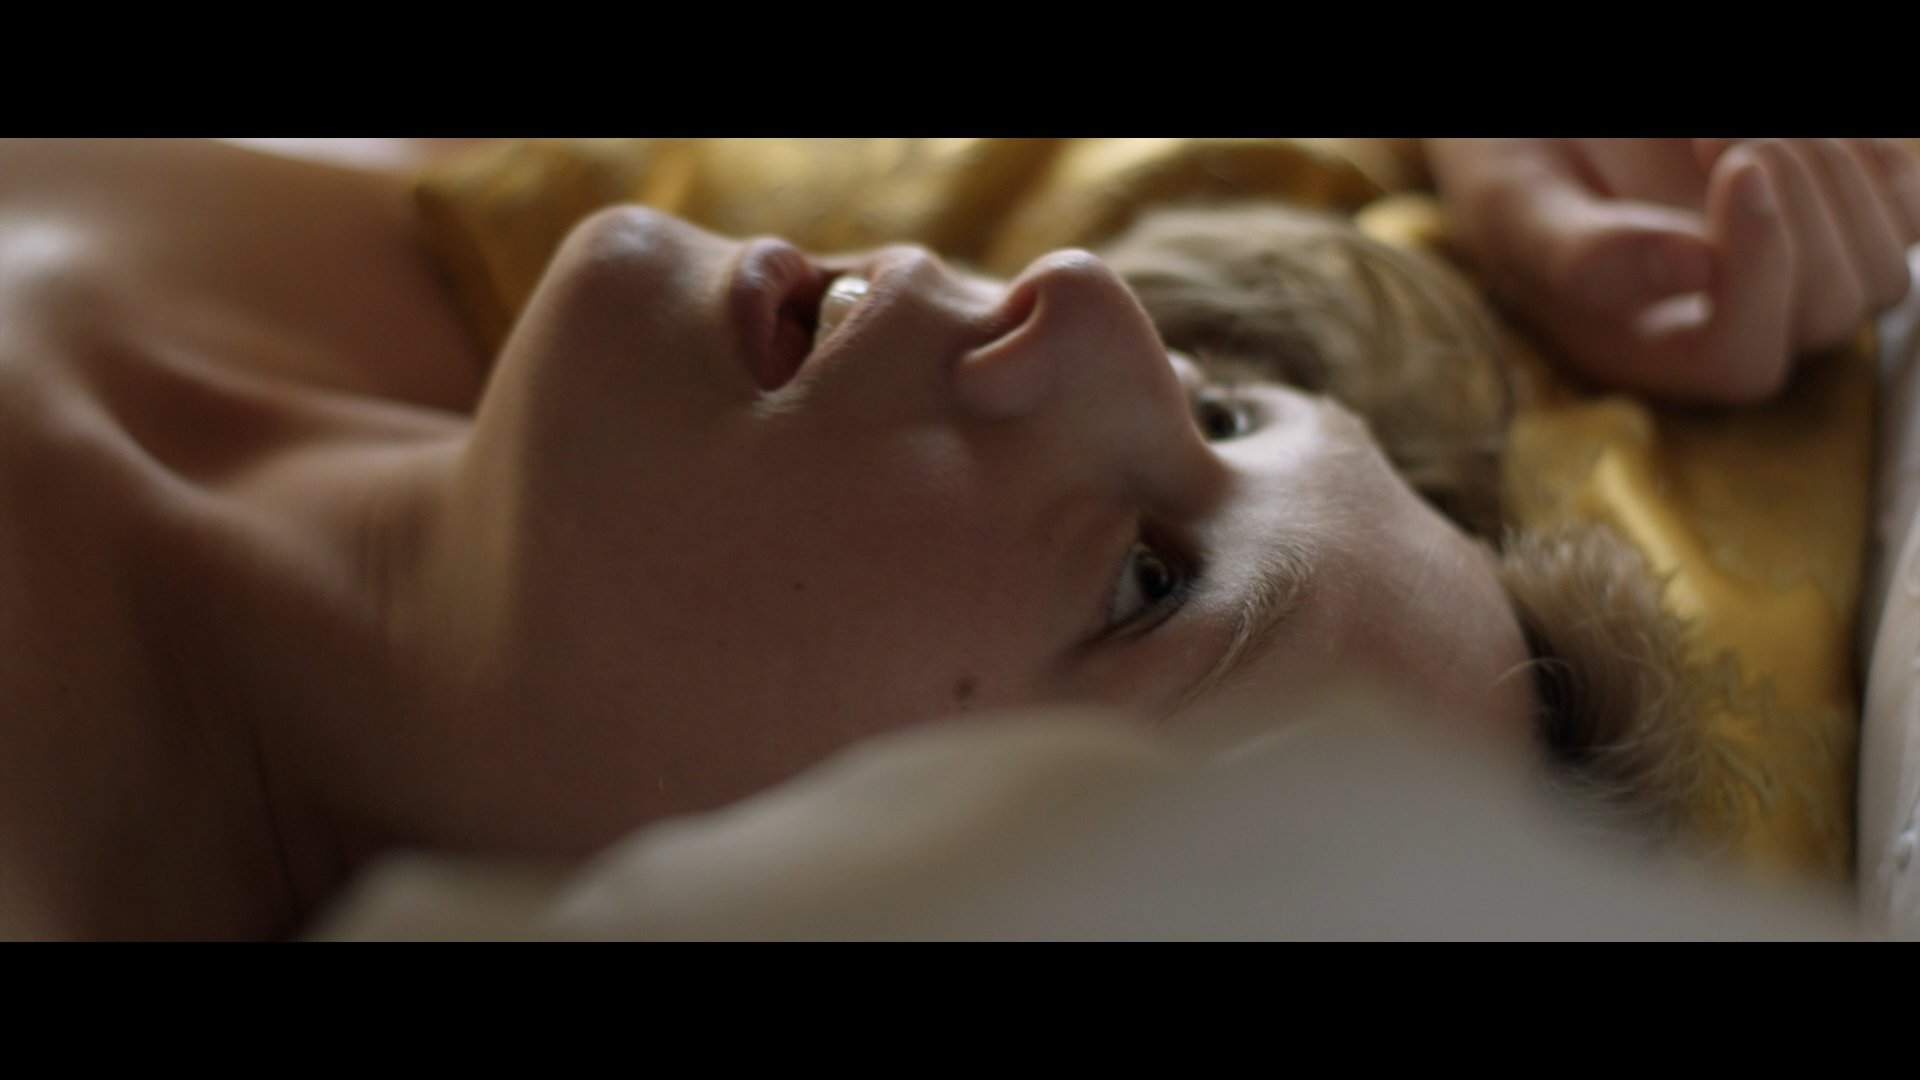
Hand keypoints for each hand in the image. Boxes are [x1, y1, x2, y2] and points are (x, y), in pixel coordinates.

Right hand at [1427, 139, 1919, 403]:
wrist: (1543, 132)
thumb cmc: (1516, 170)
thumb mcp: (1514, 207)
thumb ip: (1580, 254)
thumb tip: (1692, 270)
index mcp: (1645, 352)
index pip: (1740, 361)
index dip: (1760, 276)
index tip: (1738, 168)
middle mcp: (1729, 329)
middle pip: (1824, 317)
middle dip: (1795, 205)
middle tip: (1718, 129)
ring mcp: (1793, 277)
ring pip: (1880, 273)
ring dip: (1833, 176)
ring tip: (1745, 125)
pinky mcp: (1838, 217)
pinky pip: (1903, 207)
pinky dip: (1867, 156)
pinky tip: (1800, 128)